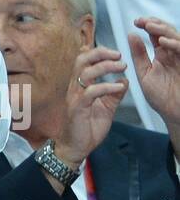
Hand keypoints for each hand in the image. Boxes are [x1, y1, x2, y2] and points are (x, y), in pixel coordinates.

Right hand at [56, 46, 127, 165]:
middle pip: (82, 60)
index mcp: (80, 86)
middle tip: (118, 55)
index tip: (115, 53)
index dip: (98, 52)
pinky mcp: (77, 108)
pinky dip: (107, 86)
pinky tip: (118, 87)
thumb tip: (124, 81)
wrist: (76, 148)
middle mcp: (75, 88)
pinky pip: (91, 91)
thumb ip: (114, 94)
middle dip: (101, 53)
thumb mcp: (106, 108)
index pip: (84, 61)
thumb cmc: (87, 128)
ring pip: (86, 71)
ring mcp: (75, 97)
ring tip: (122, 66)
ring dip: (106, 66)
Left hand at [129, 16, 179, 127]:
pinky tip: (162, 42)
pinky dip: (174, 44)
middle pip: (168, 31)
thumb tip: (131, 35)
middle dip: (155, 24)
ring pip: (177, 37)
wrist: (174, 113)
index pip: (157, 34)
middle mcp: (174, 53)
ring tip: (150, 26)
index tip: (135, 22)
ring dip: (164, 30)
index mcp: (163, 54)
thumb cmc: (161, 97)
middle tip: (141, 21)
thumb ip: (139, 55)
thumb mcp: (145, 74)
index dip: (148, 25)